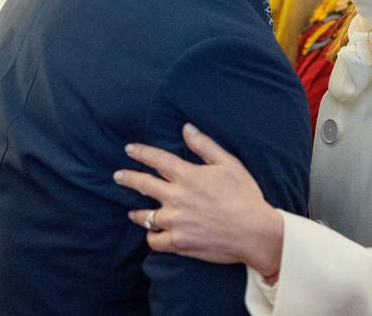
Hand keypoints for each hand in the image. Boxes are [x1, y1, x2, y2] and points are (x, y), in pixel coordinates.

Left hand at [113, 123, 283, 279]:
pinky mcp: (178, 242)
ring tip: (133, 213)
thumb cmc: (245, 195)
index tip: (129, 149)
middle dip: (127, 178)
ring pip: (145, 216)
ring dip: (137, 213)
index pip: (157, 159)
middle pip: (143, 184)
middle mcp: (176, 197)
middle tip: (118, 175)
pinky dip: (152, 236)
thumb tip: (186, 128)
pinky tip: (153, 233)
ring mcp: (175, 221)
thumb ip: (204, 145)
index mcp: (188, 176)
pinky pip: (154, 240)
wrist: (254, 232)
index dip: (141, 152)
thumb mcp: (229, 164)